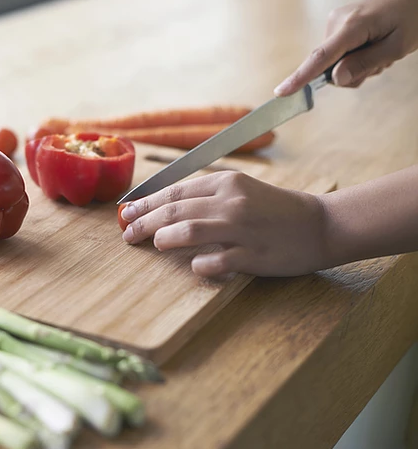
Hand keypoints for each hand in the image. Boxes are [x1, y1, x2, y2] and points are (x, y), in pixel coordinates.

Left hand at [120, 171, 327, 277]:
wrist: (321, 225)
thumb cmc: (274, 209)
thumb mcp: (241, 190)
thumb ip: (206, 196)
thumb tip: (162, 207)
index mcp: (227, 182)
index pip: (174, 191)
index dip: (145, 203)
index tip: (127, 213)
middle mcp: (232, 202)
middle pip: (175, 210)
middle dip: (144, 222)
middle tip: (128, 234)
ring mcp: (243, 229)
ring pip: (189, 230)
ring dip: (165, 238)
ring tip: (155, 243)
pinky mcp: (254, 255)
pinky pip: (216, 261)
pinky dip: (199, 264)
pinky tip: (194, 266)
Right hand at [274, 0, 417, 95]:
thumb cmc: (413, 16)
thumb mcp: (397, 46)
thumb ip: (365, 64)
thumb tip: (335, 79)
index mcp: (352, 26)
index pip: (320, 57)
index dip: (300, 78)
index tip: (280, 92)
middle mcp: (337, 22)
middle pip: (329, 66)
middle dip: (352, 73)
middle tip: (380, 65)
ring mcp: (335, 21)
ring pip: (334, 62)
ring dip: (357, 65)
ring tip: (381, 52)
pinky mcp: (338, 24)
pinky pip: (338, 53)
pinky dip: (355, 56)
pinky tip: (373, 46)